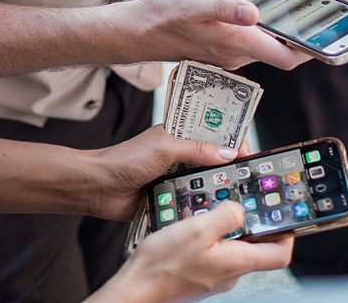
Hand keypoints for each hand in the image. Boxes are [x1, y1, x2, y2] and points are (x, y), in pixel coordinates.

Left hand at [77, 132, 248, 219]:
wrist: (99, 188)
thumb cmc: (127, 159)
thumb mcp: (166, 147)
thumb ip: (196, 149)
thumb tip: (227, 153)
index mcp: (181, 135)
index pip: (215, 133)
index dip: (232, 140)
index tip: (247, 152)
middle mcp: (181, 156)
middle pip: (212, 161)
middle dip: (228, 168)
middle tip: (245, 177)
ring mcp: (175, 179)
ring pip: (202, 184)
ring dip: (212, 190)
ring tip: (231, 198)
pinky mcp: (169, 200)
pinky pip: (188, 204)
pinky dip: (197, 208)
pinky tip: (209, 214)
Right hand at [104, 202, 289, 301]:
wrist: (134, 291)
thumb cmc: (162, 266)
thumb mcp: (198, 229)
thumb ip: (226, 216)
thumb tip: (242, 210)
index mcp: (236, 263)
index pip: (280, 255)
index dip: (289, 234)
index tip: (287, 213)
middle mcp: (229, 274)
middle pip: (256, 246)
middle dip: (252, 221)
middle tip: (244, 198)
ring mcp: (214, 277)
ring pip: (232, 246)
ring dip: (226, 226)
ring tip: (212, 207)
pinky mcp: (199, 276)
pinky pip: (214, 252)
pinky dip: (209, 235)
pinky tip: (193, 222)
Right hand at [124, 0, 304, 73]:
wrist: (135, 29)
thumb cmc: (164, 16)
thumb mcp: (196, 4)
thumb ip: (226, 8)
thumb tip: (256, 12)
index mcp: (236, 45)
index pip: (284, 57)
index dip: (309, 50)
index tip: (330, 40)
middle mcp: (234, 52)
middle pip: (278, 49)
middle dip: (298, 34)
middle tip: (315, 12)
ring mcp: (225, 49)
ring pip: (261, 37)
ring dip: (272, 20)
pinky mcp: (216, 41)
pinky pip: (241, 28)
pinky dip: (245, 11)